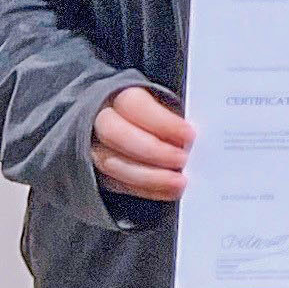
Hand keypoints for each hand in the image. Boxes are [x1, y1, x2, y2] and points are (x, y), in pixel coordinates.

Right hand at [91, 86, 193, 200]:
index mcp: (119, 97)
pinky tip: (168, 191)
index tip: (189, 135)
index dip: (161, 122)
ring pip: (112, 164)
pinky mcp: (98, 173)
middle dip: (152, 150)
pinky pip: (118, 184)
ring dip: (150, 176)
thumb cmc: (156, 116)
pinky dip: (146, 190)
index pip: (133, 104)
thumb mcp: (166, 108)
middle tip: (183, 159)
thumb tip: (194, 138)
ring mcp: (94, 148)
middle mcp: (100, 121)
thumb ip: (175, 119)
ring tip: (179, 182)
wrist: (130, 126)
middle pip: (115, 134)